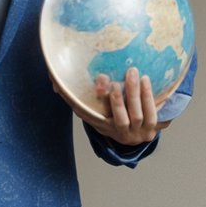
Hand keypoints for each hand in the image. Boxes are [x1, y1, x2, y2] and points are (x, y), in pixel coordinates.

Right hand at [51, 66, 171, 144]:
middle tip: (115, 80)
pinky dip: (147, 97)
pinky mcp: (150, 130)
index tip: (87, 84)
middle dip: (115, 98)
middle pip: (117, 116)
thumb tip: (55, 84)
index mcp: (101, 125)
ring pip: (135, 114)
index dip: (84, 102)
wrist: (138, 134)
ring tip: (132, 72)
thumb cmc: (113, 115)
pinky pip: (151, 113)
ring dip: (134, 93)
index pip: (89, 115)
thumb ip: (77, 95)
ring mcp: (135, 133)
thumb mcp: (97, 108)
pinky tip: (145, 80)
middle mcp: (118, 133)